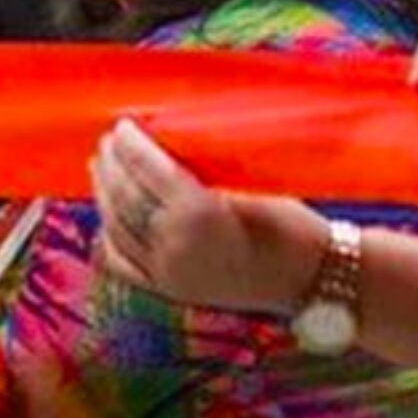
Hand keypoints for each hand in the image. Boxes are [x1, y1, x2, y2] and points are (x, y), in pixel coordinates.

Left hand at [93, 117, 324, 311]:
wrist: (316, 281)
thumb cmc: (293, 226)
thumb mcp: (251, 187)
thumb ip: (203, 171)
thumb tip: (166, 142)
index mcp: (200, 216)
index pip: (150, 172)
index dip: (132, 146)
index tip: (123, 125)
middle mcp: (177, 248)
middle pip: (128, 198)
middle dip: (113, 166)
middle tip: (109, 142)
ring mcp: (170, 275)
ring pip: (119, 229)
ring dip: (104, 195)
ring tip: (100, 169)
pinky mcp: (170, 292)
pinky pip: (124, 263)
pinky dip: (110, 237)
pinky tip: (107, 218)